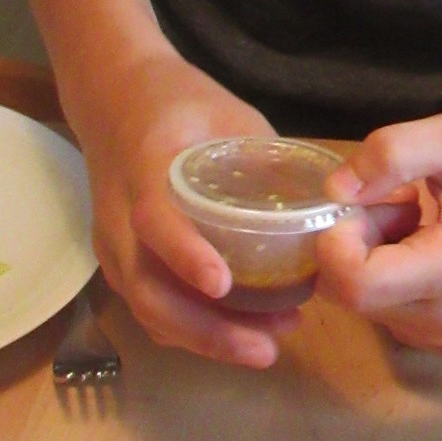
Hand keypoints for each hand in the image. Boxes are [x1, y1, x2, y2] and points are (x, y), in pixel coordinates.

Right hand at [68, 49, 307, 368]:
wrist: (112, 93)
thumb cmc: (179, 100)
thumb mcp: (229, 115)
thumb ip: (267, 162)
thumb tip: (329, 210)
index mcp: (146, 166)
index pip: (154, 218)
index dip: (185, 254)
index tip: (223, 284)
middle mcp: (119, 214)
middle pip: (146, 286)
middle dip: (204, 328)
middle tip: (266, 347)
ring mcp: (113, 242)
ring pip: (146, 307)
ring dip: (203, 338)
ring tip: (265, 347)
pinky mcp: (118, 259)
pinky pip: (147, 306)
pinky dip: (188, 331)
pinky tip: (236, 337)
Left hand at [315, 109, 441, 362]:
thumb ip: (390, 154)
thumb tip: (335, 191)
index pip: (354, 284)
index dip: (338, 240)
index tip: (364, 199)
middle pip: (354, 295)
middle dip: (359, 242)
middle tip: (402, 200)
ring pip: (368, 302)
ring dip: (375, 254)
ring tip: (419, 214)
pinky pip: (389, 307)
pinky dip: (391, 269)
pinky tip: (424, 236)